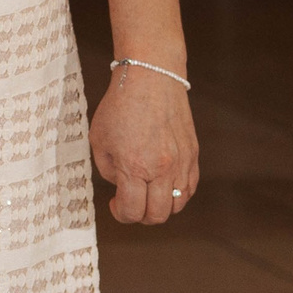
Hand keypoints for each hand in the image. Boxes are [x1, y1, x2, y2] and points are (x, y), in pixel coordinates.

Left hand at [91, 65, 200, 223]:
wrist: (151, 76)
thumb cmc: (121, 104)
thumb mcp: (99, 138)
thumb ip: (108, 170)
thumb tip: (121, 186)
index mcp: (135, 166)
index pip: (132, 211)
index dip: (120, 214)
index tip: (114, 204)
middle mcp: (162, 169)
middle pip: (157, 215)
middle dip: (140, 215)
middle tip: (130, 202)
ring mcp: (181, 163)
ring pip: (177, 205)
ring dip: (160, 206)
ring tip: (146, 191)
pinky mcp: (193, 154)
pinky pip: (189, 188)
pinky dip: (177, 193)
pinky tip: (163, 182)